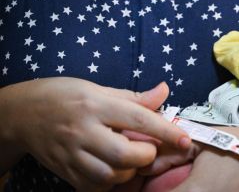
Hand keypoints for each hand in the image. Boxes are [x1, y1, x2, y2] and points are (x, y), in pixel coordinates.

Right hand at [0, 77, 189, 190]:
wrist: (21, 113)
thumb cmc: (64, 95)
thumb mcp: (98, 88)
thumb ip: (134, 97)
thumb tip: (164, 91)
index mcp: (95, 105)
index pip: (138, 118)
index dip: (165, 130)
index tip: (184, 139)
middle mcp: (83, 131)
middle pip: (124, 154)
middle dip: (146, 155)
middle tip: (148, 148)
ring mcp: (71, 154)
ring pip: (109, 176)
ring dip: (129, 171)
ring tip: (130, 159)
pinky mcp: (65, 171)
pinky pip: (94, 187)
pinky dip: (111, 183)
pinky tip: (114, 170)